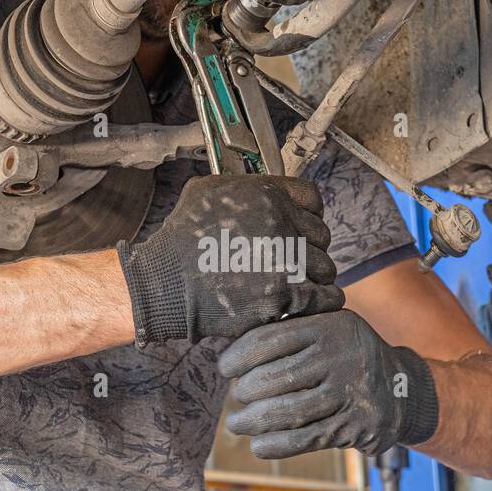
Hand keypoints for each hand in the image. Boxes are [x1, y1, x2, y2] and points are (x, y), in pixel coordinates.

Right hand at [117, 174, 342, 344]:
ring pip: (326, 268)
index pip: (312, 199)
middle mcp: (281, 222)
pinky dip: (321, 302)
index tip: (302, 229)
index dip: (310, 215)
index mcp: (267, 195)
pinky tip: (308, 303)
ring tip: (295, 285)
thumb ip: (241, 188)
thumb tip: (259, 191)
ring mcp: (285, 259)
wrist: (165, 282)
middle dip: (308, 249)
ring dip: (313, 277)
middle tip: (291, 262)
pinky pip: (325, 297)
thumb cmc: (180, 240)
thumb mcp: (206, 192)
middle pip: (321, 236)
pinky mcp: (284, 295)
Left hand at [218, 309, 439, 458]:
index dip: (239, 356)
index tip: (225, 368)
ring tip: (237, 423)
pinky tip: (258, 444)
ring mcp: (349, 394)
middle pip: (274, 378)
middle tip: (238, 395)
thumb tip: (233, 340)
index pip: (270, 339)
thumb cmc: (348, 355)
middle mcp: (341, 357)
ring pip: (286, 412)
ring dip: (252, 421)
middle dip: (246, 391)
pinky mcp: (353, 427)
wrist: (402, 389)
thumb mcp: (330, 326)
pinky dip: (275, 445)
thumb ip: (292, 327)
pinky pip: (304, 440)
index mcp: (330, 327)